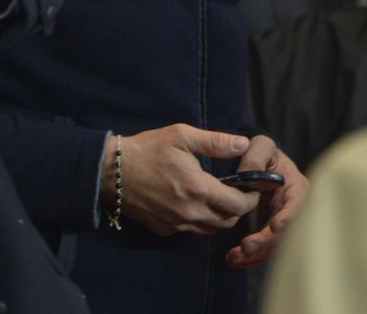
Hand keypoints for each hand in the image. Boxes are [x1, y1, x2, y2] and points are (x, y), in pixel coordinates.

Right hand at [100, 124, 259, 235]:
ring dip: (221, 216)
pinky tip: (196, 202)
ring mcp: (177, 224)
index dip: (251, 197)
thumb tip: (243, 144)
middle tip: (238, 191)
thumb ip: (216, 141)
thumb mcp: (182, 136)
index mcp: (198, 188)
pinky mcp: (165, 229)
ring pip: (211, 229)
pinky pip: (192, 230)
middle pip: (228, 221)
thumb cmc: (149, 149)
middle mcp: (190, 212)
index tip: (253, 187)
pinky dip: (201, 220)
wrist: (113, 171)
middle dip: (238, 208)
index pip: (238, 204)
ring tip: (219, 197)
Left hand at [225, 135, 308, 267]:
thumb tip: (248, 176)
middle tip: (246, 246)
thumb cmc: (263, 154)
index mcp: (297, 187)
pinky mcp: (269, 235)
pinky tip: (232, 260)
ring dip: (255, 254)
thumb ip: (255, 156)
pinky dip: (249, 258)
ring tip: (234, 257)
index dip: (289, 216)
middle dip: (267, 242)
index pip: (299, 204)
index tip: (275, 225)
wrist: (259, 166)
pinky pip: (263, 251)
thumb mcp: (261, 146)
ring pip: (274, 247)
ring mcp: (282, 225)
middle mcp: (294, 210)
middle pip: (287, 233)